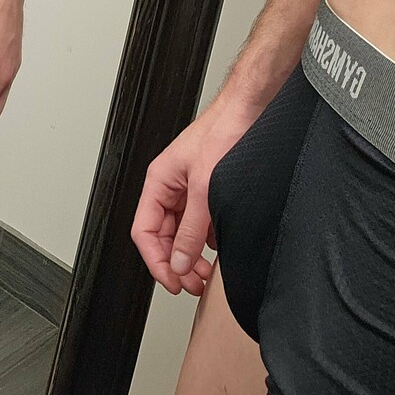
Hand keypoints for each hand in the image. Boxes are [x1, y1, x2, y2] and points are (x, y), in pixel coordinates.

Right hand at [130, 94, 260, 295]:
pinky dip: (207, 239)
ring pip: (182, 231)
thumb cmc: (224, 131)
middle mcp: (171, 186)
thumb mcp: (205, 188)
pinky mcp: (208, 188)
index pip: (145, 232)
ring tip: (206, 273)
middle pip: (163, 236)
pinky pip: (200, 222)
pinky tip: (219, 248)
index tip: (173, 283)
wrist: (250, 110)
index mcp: (159, 181)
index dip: (157, 262)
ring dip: (192, 254)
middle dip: (176, 262)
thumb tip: (180, 262)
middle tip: (193, 284)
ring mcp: (190, 187)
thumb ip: (191, 229)